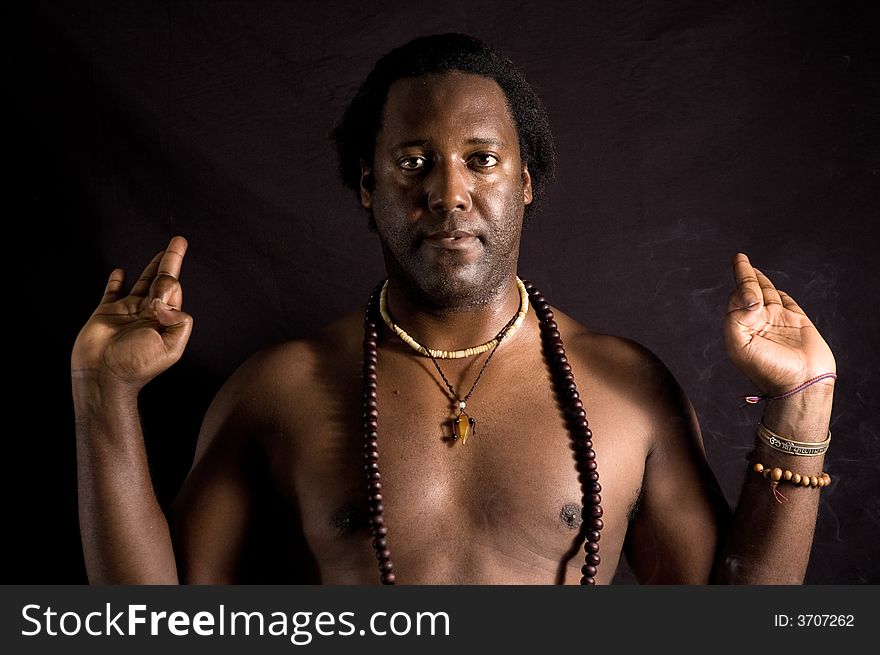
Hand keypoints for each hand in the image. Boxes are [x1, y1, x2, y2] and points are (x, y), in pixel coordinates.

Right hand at [71, 236, 192, 390]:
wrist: (103, 375)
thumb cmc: (136, 366)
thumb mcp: (170, 347)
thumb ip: (178, 322)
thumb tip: (166, 302)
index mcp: (164, 320)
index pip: (173, 292)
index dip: (169, 284)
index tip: (157, 298)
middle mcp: (148, 313)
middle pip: (162, 281)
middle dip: (171, 261)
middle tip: (179, 241)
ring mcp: (127, 311)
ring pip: (141, 282)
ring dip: (152, 266)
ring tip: (163, 251)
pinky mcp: (106, 312)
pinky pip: (112, 292)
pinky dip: (116, 281)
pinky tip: (120, 272)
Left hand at [723, 253, 834, 394]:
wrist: (802, 383)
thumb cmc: (769, 369)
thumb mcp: (739, 345)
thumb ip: (737, 318)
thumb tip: (749, 297)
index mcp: (741, 330)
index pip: (735, 301)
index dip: (740, 289)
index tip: (752, 297)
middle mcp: (758, 324)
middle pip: (748, 293)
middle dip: (743, 276)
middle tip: (739, 258)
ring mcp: (777, 322)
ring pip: (766, 294)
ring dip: (756, 279)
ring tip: (746, 265)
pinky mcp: (797, 321)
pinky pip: (785, 301)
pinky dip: (778, 292)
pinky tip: (770, 286)